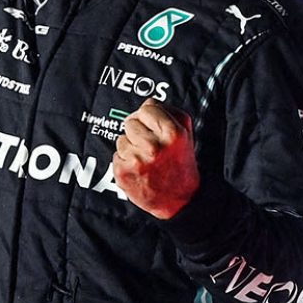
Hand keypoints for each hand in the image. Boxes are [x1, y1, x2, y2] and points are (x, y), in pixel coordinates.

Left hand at [114, 100, 199, 218]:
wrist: (180, 201)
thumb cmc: (181, 165)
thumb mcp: (186, 135)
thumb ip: (170, 112)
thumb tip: (148, 101)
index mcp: (172, 134)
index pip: (146, 108)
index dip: (148, 116)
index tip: (153, 126)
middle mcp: (154, 146)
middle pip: (130, 122)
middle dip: (138, 132)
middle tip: (151, 146)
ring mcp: (137, 160)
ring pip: (121, 139)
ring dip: (131, 147)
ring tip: (146, 160)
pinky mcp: (123, 173)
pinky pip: (116, 155)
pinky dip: (125, 161)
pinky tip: (139, 169)